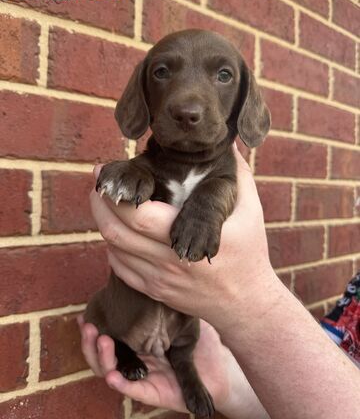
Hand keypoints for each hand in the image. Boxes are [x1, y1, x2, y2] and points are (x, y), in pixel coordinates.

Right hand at [78, 316, 252, 415]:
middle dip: (90, 340)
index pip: (110, 336)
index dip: (94, 327)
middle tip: (86, 324)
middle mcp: (135, 359)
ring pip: (110, 371)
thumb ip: (166, 301)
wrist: (220, 370)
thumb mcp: (183, 316)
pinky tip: (111, 374)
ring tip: (99, 340)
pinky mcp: (150, 393)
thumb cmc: (202, 342)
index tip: (83, 314)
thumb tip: (151, 274)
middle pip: (102, 354)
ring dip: (100, 357)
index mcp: (138, 344)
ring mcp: (141, 376)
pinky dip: (118, 381)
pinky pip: (130, 389)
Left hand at [90, 145, 274, 328]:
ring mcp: (158, 280)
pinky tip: (116, 231)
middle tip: (98, 184)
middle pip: (116, 232)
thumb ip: (239, 175)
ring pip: (113, 251)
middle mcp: (168, 262)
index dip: (115, 194)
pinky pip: (120, 270)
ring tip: (102, 202)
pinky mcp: (155, 291)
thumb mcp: (250, 211)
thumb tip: (230, 144)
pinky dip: (111, 248)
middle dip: (99, 204)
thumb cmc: (249, 254)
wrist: (246, 304)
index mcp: (189, 237)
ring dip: (103, 223)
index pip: (138, 216)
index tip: (106, 172)